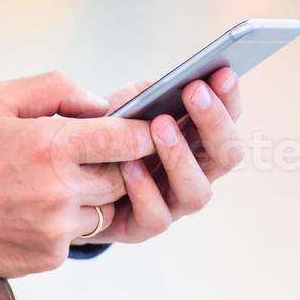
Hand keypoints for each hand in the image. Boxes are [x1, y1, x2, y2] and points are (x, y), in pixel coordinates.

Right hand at [0, 72, 153, 276]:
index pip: (128, 140)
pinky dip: (68, 222)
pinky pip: (79, 237)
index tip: (144, 129)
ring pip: (105, 210)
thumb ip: (55, 88)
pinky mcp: (47, 258)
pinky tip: (33, 208)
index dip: (143, 133)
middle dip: (115, 163)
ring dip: (93, 195)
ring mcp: (55, 231)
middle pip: (123, 177)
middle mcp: (59, 192)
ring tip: (55, 181)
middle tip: (92, 153)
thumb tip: (100, 104)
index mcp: (50, 146)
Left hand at [87, 67, 244, 243]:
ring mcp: (173, 204)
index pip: (229, 120)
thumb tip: (165, 83)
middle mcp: (195, 174)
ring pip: (197, 192)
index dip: (229, 98)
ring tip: (160, 127)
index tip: (222, 72)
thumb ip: (144, 94)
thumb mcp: (122, 108)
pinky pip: (156, 217)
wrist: (70, 182)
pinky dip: (145, 191)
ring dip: (181, 157)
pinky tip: (130, 166)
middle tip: (194, 92)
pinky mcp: (144, 227)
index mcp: (198, 142)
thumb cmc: (104, 138)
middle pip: (226, 155)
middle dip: (214, 122)